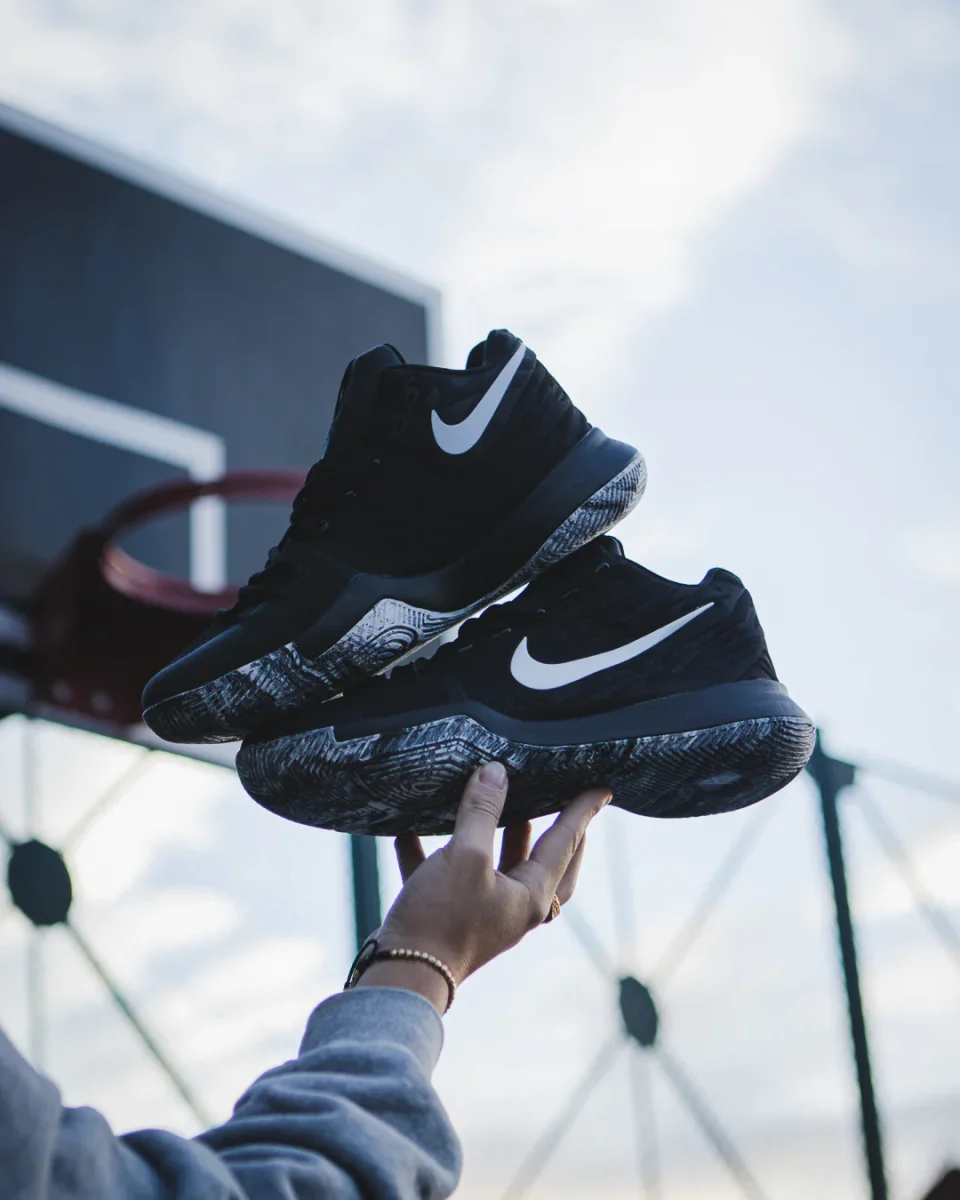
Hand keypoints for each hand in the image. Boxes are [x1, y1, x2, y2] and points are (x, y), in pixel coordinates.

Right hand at [356, 762, 610, 1012]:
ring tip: (491, 800)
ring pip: (495, 866)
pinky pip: (442, 874)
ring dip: (493, 834)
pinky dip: (430, 850)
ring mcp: (480, 913)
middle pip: (542, 862)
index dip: (583, 811)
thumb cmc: (442, 919)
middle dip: (551, 832)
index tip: (604, 788)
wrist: (400, 979)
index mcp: (531, 895)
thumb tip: (495, 771)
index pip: (566, 842)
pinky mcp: (444, 915)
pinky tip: (409, 827)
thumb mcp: (466, 856)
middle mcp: (512, 907)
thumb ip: (481, 812)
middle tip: (561, 802)